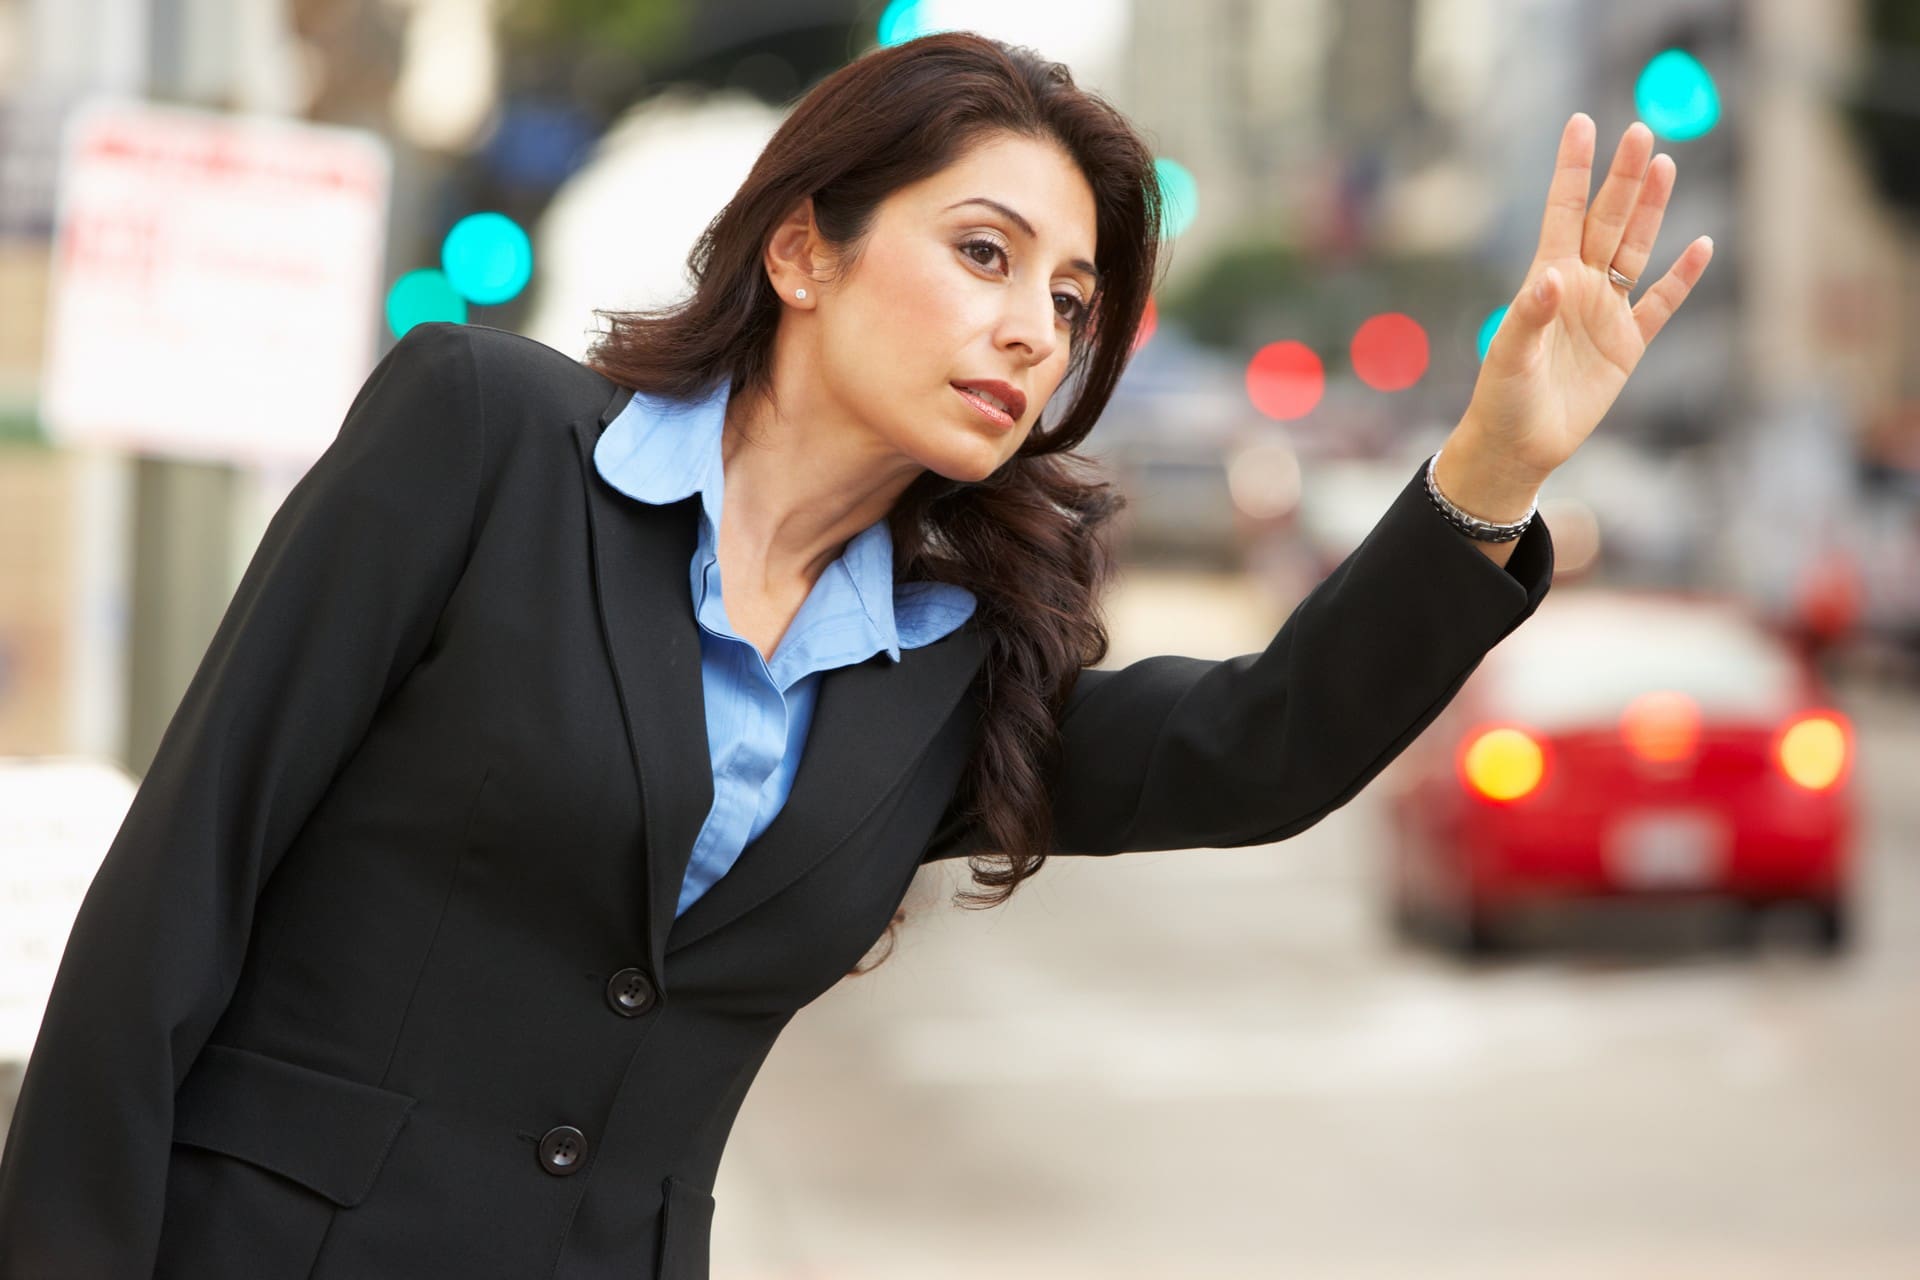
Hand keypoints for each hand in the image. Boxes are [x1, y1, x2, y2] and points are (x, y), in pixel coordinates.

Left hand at [1463, 113, 1715, 482]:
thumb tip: (1553, 278)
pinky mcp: (1628, 345)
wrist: (1519, 445)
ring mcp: (1605, 313)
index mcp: (1546, 280)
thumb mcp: (1509, 356)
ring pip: (1635, 250)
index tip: (1581, 123)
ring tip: (1664, 165)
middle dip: (1623, 178)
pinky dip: (1681, 278)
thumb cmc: (1502, 399)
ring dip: (1651, 211)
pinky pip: (1660, 304)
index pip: (1562, 212)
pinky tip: (1701, 246)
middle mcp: (1578, 288)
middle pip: (1607, 221)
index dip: (1572, 170)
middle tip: (1642, 131)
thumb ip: (1529, 315)